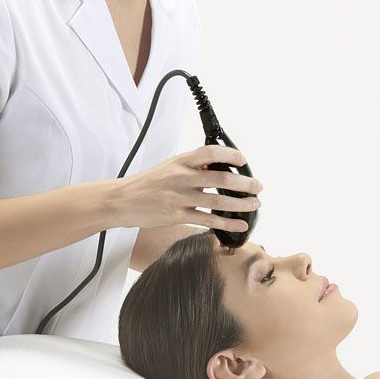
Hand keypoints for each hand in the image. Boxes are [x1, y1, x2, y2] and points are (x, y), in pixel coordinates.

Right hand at [109, 145, 261, 232]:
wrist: (121, 200)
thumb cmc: (148, 183)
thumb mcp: (169, 166)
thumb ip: (192, 165)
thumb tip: (219, 167)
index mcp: (180, 161)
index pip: (210, 152)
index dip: (230, 155)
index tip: (242, 161)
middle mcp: (181, 177)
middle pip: (221, 179)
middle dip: (245, 184)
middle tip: (257, 186)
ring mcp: (179, 198)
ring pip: (218, 201)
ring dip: (241, 204)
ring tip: (254, 204)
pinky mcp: (176, 216)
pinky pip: (208, 220)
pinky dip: (227, 224)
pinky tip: (239, 225)